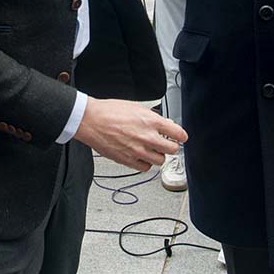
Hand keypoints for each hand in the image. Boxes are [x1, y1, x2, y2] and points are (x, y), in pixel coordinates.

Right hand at [73, 97, 187, 171]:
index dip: (181, 136)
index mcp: (151, 121)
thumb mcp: (135, 106)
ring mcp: (138, 151)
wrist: (91, 121)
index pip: (178, 133)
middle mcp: (148, 137)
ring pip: (160, 161)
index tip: (181, 137)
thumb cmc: (109, 111)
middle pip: (172, 149)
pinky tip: (141, 156)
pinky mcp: (128, 160)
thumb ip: (152, 116)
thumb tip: (162, 123)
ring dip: (158, 155)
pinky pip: (145, 168)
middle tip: (167, 143)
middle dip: (171, 146)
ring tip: (152, 150)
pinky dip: (146, 164)